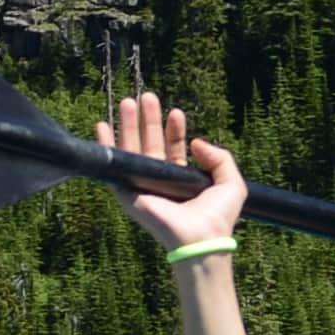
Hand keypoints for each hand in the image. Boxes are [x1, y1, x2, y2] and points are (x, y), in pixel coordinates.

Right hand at [111, 91, 249, 256]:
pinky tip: (103, 125)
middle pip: (151, 144)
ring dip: (129, 125)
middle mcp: (160, 181)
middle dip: (148, 121)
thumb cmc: (218, 216)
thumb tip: (197, 143)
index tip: (176, 113)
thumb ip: (220, 158)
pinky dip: (106, 145)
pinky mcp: (128, 193)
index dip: (174, 130)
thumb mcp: (231, 182)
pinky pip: (115, 166)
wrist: (201, 236)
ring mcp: (143, 185)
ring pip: (133, 150)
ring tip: (128, 101)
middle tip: (147, 97)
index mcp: (181, 180)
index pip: (174, 148)